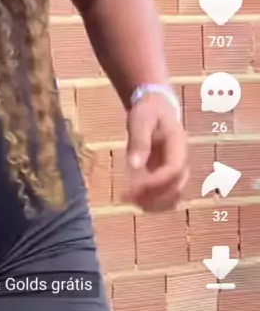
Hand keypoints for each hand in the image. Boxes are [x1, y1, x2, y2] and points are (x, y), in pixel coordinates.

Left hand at [122, 94, 188, 211]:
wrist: (157, 107)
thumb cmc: (148, 111)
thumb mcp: (140, 120)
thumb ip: (139, 141)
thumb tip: (133, 166)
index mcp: (178, 144)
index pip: (174, 169)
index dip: (156, 182)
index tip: (134, 186)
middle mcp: (182, 160)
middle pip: (177, 186)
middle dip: (153, 195)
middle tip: (128, 196)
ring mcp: (176, 169)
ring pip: (174, 195)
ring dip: (154, 203)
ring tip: (129, 200)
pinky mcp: (168, 175)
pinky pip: (167, 195)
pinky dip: (153, 202)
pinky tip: (135, 200)